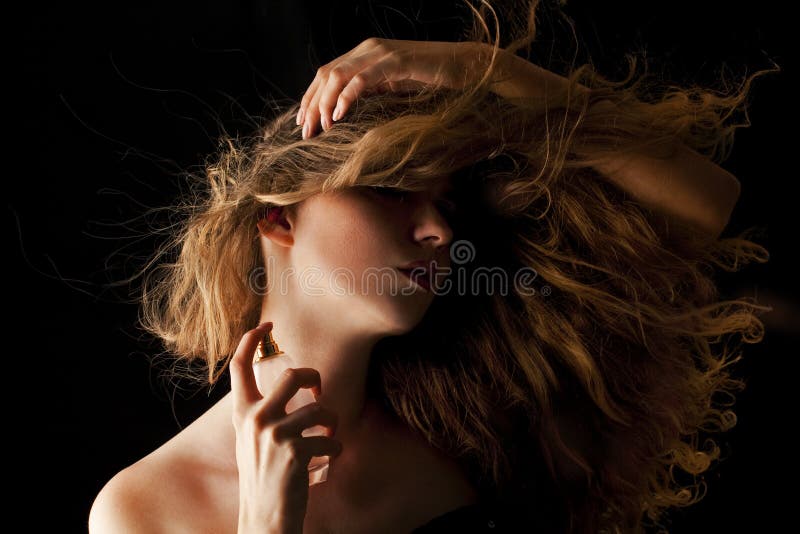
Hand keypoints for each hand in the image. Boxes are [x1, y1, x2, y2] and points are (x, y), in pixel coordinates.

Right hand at [230, 322, 341, 533]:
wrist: (263, 517)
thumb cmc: (264, 475)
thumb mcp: (253, 438)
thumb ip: (263, 411)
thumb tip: (288, 383)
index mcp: (242, 413)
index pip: (239, 366)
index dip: (251, 339)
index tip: (266, 325)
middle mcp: (256, 419)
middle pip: (293, 375)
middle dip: (315, 378)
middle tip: (318, 391)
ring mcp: (275, 435)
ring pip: (320, 409)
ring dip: (331, 424)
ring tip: (327, 437)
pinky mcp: (296, 452)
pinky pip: (331, 439)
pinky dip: (335, 450)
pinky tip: (325, 461)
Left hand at [296, 38, 486, 138]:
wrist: (464, 64)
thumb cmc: (432, 78)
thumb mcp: (394, 85)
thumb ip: (371, 90)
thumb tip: (346, 110)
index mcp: (364, 53)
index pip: (326, 73)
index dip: (311, 97)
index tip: (303, 122)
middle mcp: (368, 49)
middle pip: (325, 74)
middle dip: (312, 104)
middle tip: (305, 132)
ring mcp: (380, 53)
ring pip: (337, 76)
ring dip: (324, 104)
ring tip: (321, 127)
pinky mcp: (394, 62)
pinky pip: (361, 79)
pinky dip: (346, 98)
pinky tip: (339, 116)